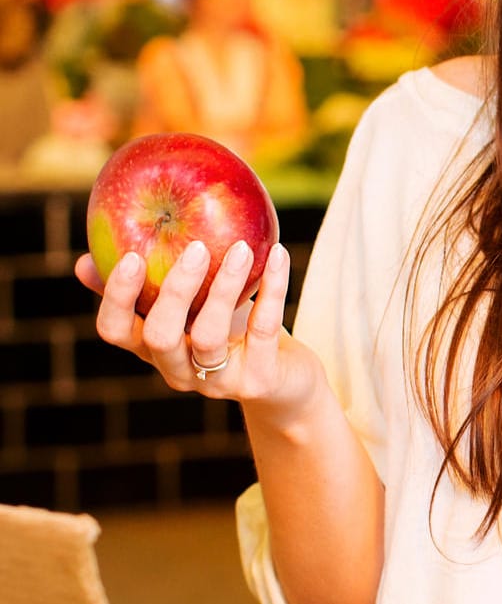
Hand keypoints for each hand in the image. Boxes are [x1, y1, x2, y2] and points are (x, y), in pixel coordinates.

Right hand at [78, 240, 315, 413]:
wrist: (288, 379)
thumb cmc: (233, 329)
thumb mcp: (192, 306)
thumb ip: (154, 282)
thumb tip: (84, 259)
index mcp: (153, 348)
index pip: (115, 331)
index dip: (117, 297)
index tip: (131, 256)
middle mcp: (177, 369)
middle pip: (160, 336)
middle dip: (175, 289)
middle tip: (196, 247)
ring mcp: (216, 381)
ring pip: (208, 336)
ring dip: (224, 287)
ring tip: (243, 249)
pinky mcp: (257, 382)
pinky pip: (261, 330)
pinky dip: (272, 290)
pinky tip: (278, 255)